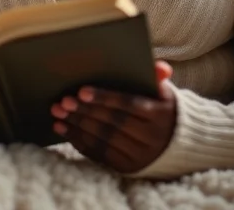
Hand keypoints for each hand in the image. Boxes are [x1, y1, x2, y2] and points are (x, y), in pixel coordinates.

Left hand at [49, 60, 176, 172]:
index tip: (82, 91)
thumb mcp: (163, 92)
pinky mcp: (127, 167)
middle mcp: (150, 138)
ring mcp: (139, 155)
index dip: (105, 98)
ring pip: (104, 139)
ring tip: (58, 112)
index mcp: (159, 115)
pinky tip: (63, 128)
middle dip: (85, 111)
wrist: (175, 143)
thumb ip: (157, 77)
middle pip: (113, 123)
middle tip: (64, 101)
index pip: (129, 106)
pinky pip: (99, 154)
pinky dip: (79, 140)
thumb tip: (162, 67)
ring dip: (77, 125)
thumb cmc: (161, 107)